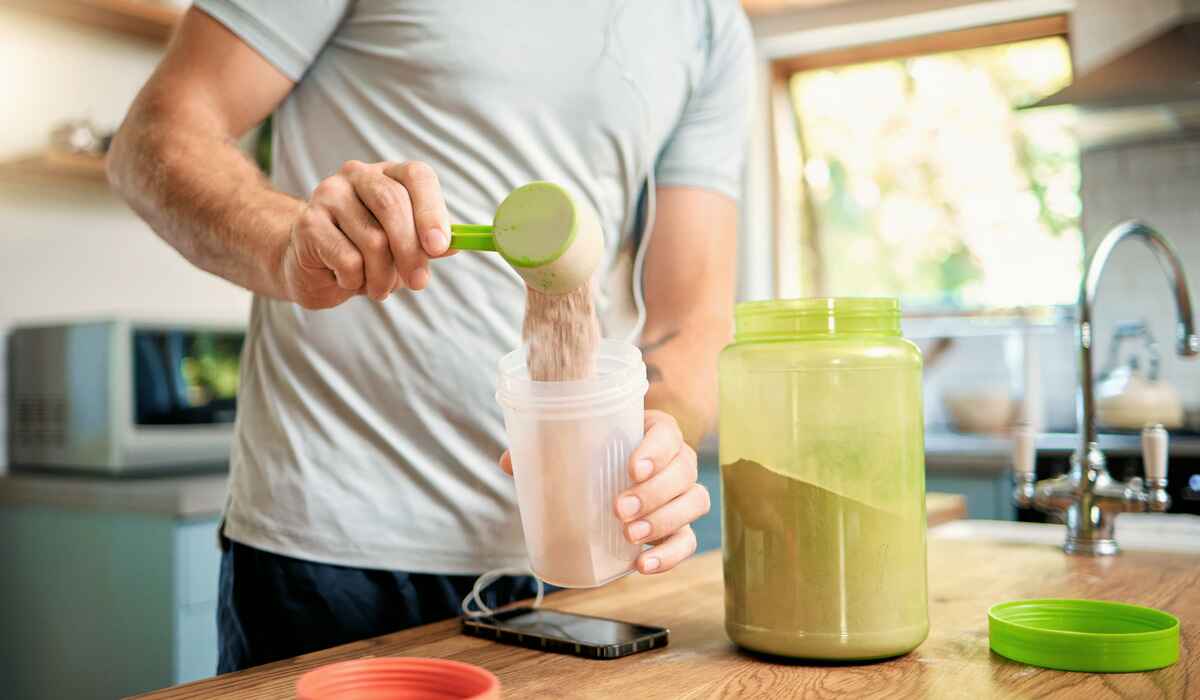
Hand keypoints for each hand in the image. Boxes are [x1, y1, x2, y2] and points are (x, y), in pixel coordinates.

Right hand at [281, 160, 453, 308]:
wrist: (313, 266)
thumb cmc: (366, 252)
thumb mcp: (405, 247)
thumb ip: (430, 243)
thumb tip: (457, 244)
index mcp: (389, 173)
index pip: (417, 176)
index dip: (431, 211)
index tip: (440, 247)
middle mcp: (357, 175)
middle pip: (393, 205)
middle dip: (411, 252)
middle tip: (419, 283)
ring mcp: (329, 194)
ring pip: (373, 240)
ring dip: (383, 276)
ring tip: (379, 287)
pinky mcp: (309, 222)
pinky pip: (348, 259)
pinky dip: (356, 280)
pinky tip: (349, 280)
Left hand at [499, 410, 709, 575]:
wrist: (612, 478)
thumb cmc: (594, 455)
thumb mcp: (573, 447)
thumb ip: (543, 449)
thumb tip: (509, 462)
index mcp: (654, 431)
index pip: (668, 433)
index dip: (656, 450)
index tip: (631, 468)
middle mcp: (676, 460)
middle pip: (684, 471)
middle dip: (654, 493)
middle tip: (618, 509)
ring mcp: (682, 494)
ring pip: (694, 502)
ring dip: (664, 520)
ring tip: (629, 536)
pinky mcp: (680, 527)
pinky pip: (687, 541)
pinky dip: (670, 555)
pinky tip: (643, 565)